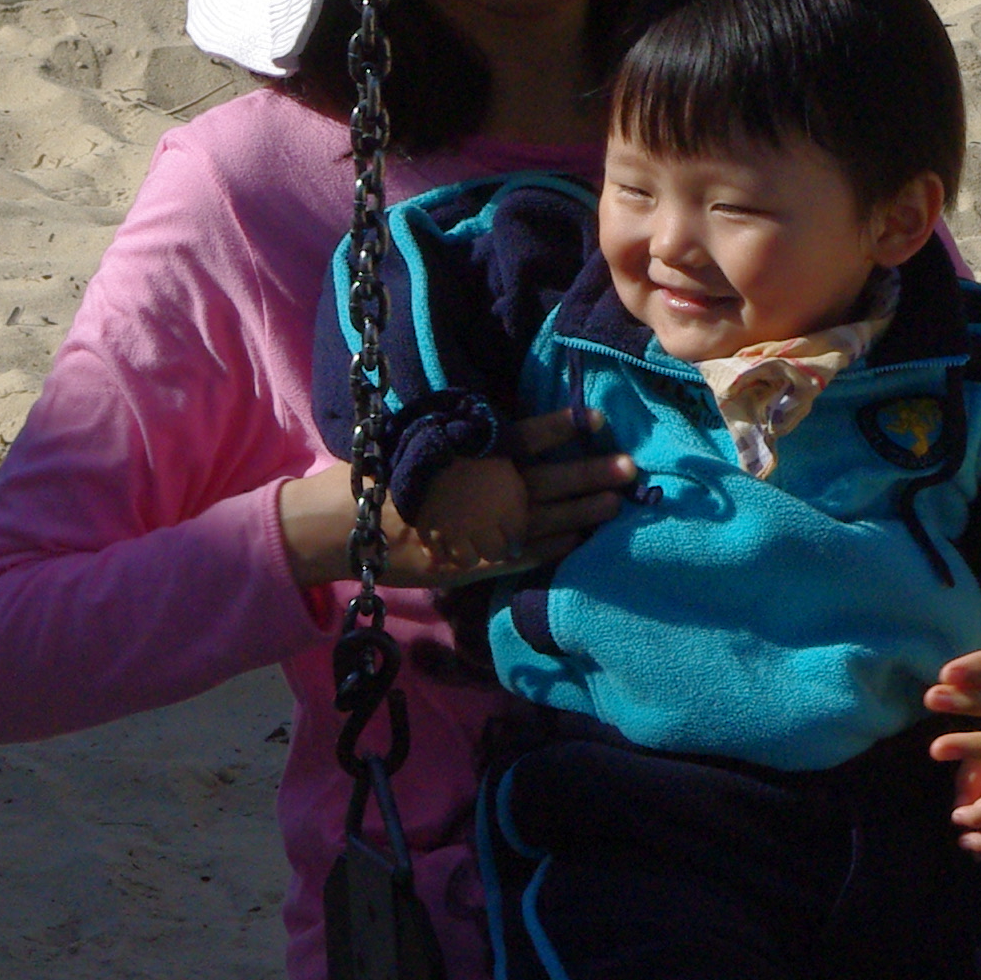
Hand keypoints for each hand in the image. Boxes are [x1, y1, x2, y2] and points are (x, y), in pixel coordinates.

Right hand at [280, 409, 633, 587]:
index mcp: (471, 455)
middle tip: (630, 468)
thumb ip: (468, 440)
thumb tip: (506, 430)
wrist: (350, 526)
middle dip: (592, 474)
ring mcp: (485, 529)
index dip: (562, 426)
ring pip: (548, 518)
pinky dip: (556, 548)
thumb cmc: (382, 476)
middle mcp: (486, 490)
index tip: (597, 419)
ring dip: (585, 511)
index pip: (525, 436)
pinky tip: (580, 542)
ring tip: (617, 504)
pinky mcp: (479, 560)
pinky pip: (527, 554)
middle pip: (550, 480)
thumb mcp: (424, 442)